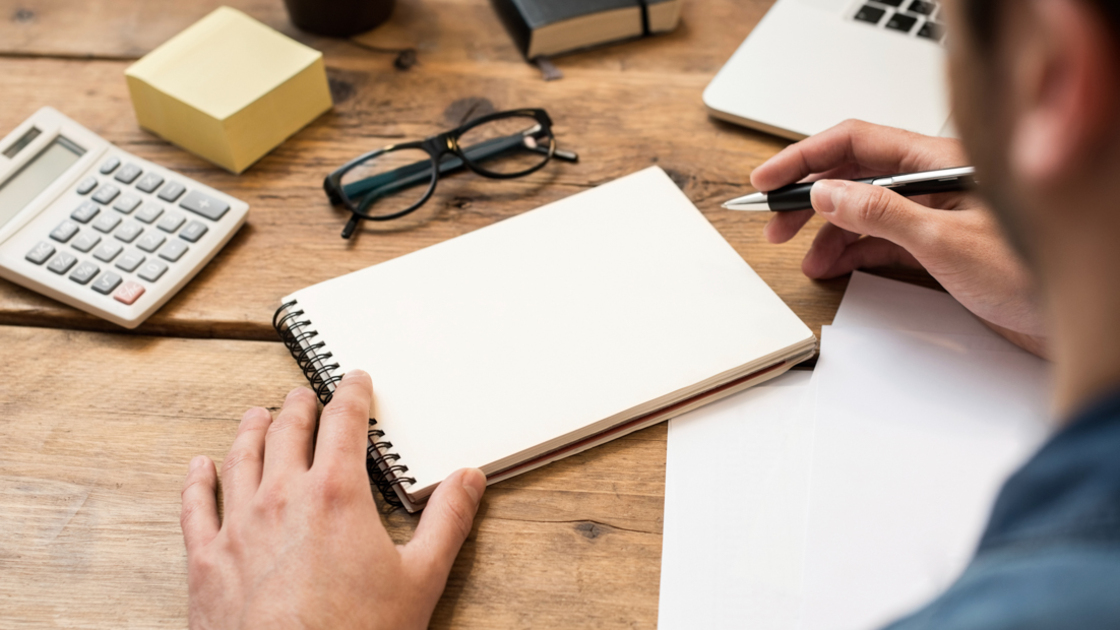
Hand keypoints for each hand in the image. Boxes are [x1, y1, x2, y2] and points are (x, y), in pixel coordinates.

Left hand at [180, 370, 485, 629]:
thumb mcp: (421, 579)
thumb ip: (447, 522)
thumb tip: (468, 480)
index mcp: (336, 496)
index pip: (344, 423)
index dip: (351, 395)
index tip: (354, 381)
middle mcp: (282, 499)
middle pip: (289, 431)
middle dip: (300, 406)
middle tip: (305, 394)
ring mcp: (238, 528)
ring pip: (240, 458)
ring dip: (251, 430)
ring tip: (258, 415)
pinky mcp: (206, 561)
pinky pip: (195, 506)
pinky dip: (197, 480)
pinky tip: (199, 467)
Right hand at [752, 120, 1046, 355]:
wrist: (1075, 318)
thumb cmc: (1035, 272)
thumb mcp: (946, 240)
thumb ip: (882, 213)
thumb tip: (830, 193)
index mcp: (939, 163)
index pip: (856, 144)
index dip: (805, 158)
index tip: (768, 181)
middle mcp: (934, 184)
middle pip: (853, 176)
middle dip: (809, 199)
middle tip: (775, 224)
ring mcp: (934, 217)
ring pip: (863, 213)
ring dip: (829, 233)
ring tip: (806, 257)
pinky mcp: (938, 250)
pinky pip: (881, 242)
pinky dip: (852, 253)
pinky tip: (836, 266)